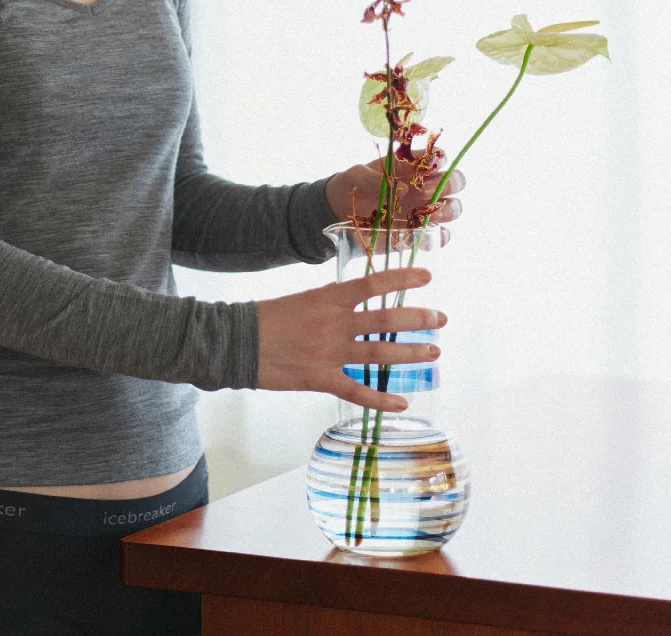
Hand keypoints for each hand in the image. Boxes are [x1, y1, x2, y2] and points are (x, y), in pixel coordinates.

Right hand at [255, 267, 444, 410]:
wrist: (237, 341)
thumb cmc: (267, 317)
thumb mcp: (303, 299)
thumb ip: (331, 302)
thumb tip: (357, 300)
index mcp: (328, 298)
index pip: (374, 284)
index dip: (403, 278)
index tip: (427, 274)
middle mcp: (335, 323)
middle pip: (386, 319)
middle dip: (418, 319)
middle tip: (440, 320)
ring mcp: (330, 352)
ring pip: (380, 353)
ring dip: (410, 353)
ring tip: (433, 353)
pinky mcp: (321, 378)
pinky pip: (358, 390)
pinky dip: (382, 400)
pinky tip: (402, 403)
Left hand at [325, 149, 464, 225]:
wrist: (339, 210)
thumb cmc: (353, 185)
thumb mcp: (357, 176)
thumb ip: (374, 178)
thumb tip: (403, 188)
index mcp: (412, 167)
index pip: (439, 156)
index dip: (439, 159)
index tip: (425, 167)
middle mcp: (424, 186)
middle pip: (455, 182)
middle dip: (447, 185)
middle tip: (423, 192)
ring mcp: (424, 210)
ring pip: (453, 208)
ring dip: (446, 210)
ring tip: (424, 215)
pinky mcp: (418, 232)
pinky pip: (440, 236)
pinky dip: (438, 237)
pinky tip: (423, 235)